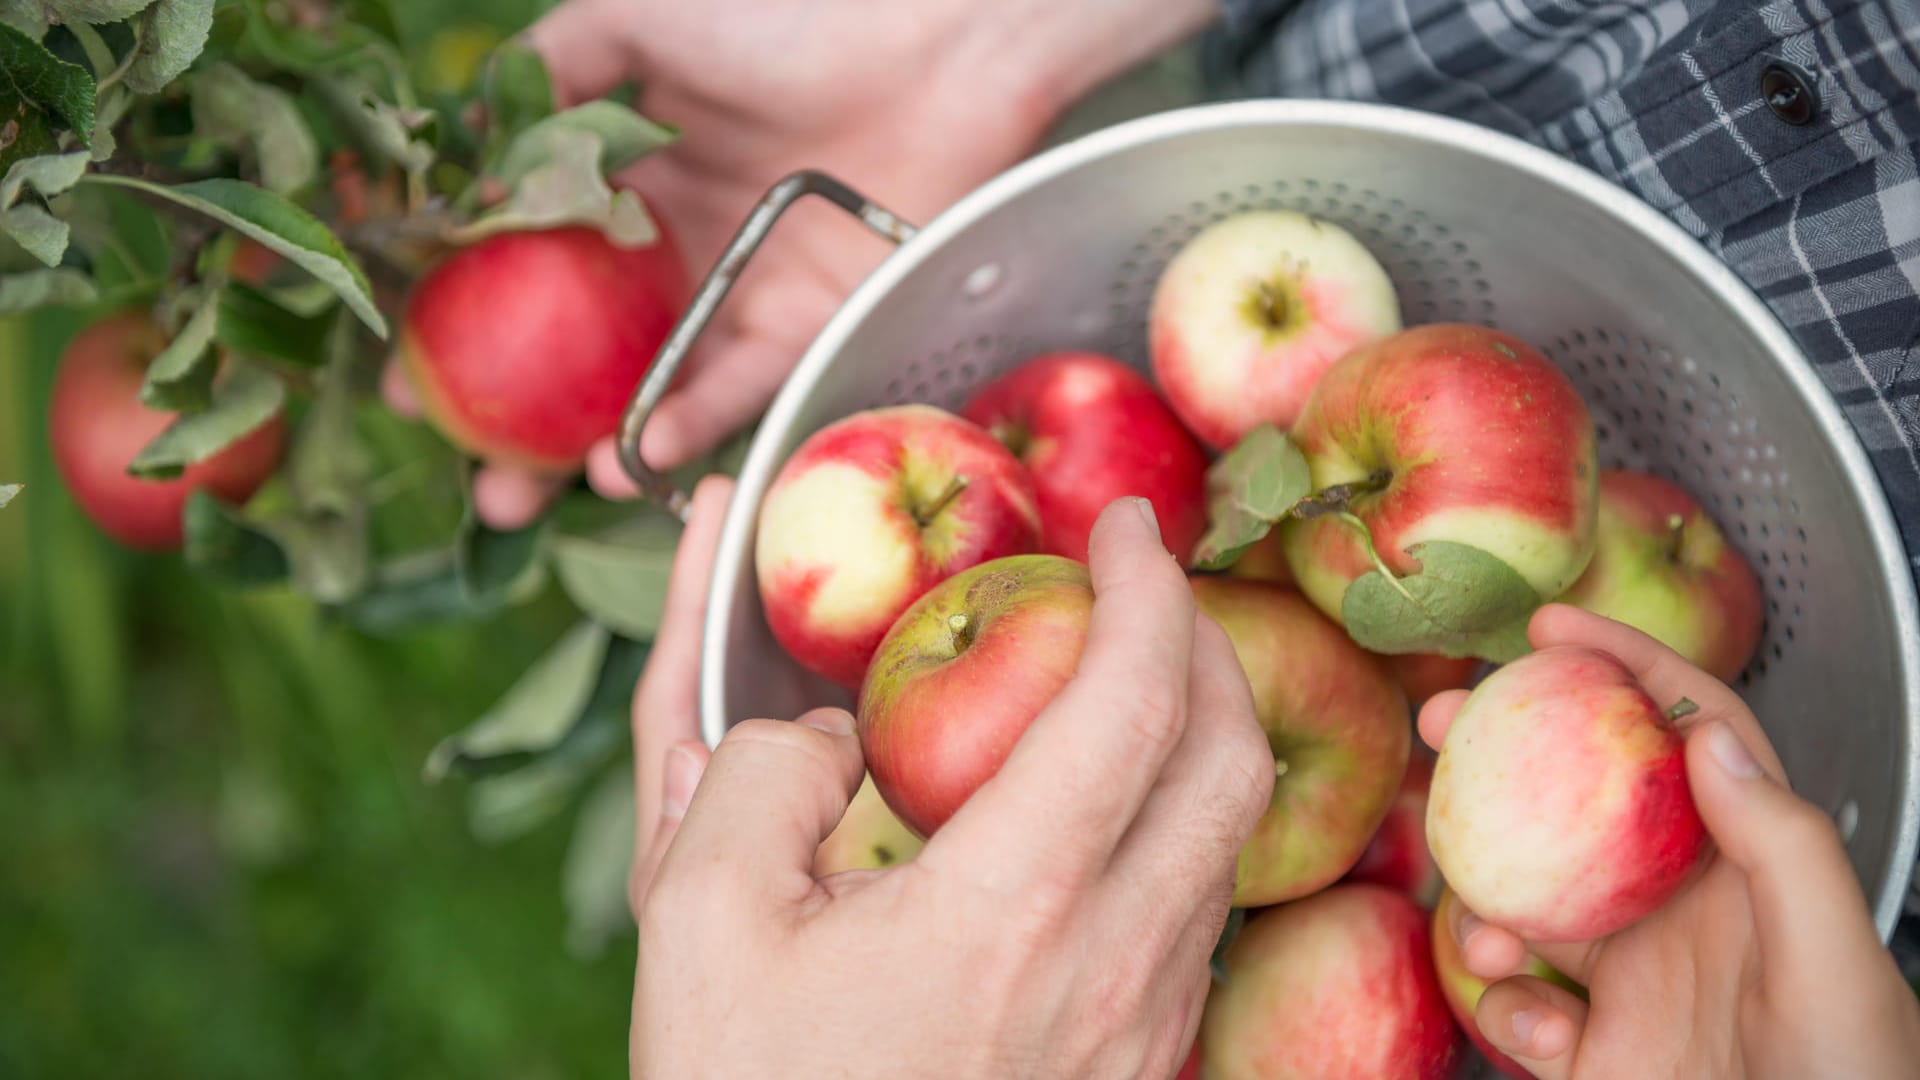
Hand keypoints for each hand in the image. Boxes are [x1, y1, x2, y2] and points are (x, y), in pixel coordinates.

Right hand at [387, 0, 1216, 529]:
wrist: (937, 37)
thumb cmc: (792, 11)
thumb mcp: (640, 18)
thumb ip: (553, 68)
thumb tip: (464, 146)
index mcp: (630, 179)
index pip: (532, 269)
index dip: (470, 326)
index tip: (413, 381)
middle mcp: (679, 247)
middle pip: (586, 353)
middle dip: (527, 427)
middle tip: (479, 480)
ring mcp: (743, 290)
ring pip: (656, 385)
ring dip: (598, 445)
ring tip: (539, 492)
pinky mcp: (811, 320)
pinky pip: (740, 381)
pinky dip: (689, 418)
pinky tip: (638, 450)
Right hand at [629, 498, 1273, 1078]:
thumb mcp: (698, 922)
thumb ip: (751, 772)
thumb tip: (824, 729)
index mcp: (1009, 909)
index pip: (1131, 699)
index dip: (1145, 586)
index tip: (1125, 525)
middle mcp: (1112, 970)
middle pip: (1231, 761)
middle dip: (1204, 644)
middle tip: (1143, 590)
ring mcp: (1142, 1037)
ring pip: (1228, 847)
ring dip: (1200, 740)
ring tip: (1126, 691)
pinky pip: (1197, 925)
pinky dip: (1178, 832)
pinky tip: (1100, 827)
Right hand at [1426, 604, 1919, 1078]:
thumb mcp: (1837, 973)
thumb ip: (1783, 849)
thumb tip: (1707, 737)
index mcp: (1752, 868)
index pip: (1688, 735)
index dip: (1626, 667)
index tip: (1548, 631)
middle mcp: (1683, 907)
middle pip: (1579, 796)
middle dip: (1509, 752)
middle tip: (1444, 719)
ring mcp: (1632, 975)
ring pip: (1527, 896)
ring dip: (1487, 905)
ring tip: (1493, 937)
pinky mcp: (1593, 1046)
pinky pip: (1516, 1001)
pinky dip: (1505, 1008)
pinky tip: (1539, 1033)